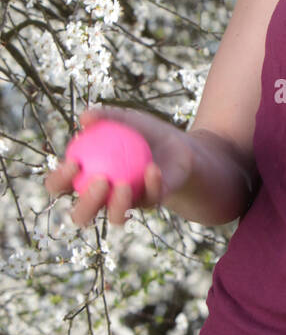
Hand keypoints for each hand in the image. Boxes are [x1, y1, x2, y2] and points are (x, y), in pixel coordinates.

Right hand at [44, 105, 194, 228]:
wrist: (176, 143)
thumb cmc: (142, 132)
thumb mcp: (124, 119)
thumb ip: (104, 117)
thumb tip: (85, 117)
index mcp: (85, 178)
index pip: (61, 185)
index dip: (59, 181)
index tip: (72, 163)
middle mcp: (102, 197)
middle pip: (82, 214)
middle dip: (86, 205)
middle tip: (100, 181)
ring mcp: (126, 204)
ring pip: (115, 218)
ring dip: (117, 206)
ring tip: (122, 185)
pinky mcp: (151, 203)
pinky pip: (149, 199)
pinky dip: (151, 184)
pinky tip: (152, 169)